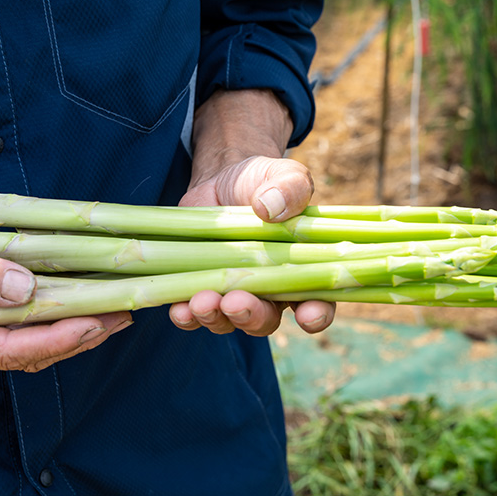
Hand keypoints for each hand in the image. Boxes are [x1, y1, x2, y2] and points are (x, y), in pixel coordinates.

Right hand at [0, 215, 131, 377]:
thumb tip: (22, 287)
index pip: (11, 350)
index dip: (58, 338)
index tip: (98, 323)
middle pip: (28, 351)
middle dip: (78, 335)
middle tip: (124, 315)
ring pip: (26, 340)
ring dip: (69, 326)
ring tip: (113, 310)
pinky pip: (16, 324)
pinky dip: (48, 312)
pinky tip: (75, 299)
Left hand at [168, 89, 335, 335]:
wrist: (223, 179)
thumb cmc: (264, 181)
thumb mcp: (284, 175)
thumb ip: (290, 188)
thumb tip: (269, 208)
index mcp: (303, 271)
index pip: (318, 303)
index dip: (316, 315)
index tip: (307, 314)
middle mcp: (270, 291)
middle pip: (265, 320)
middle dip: (251, 317)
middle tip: (235, 302)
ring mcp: (233, 293)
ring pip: (228, 321)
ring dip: (214, 318)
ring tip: (201, 301)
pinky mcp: (200, 287)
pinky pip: (194, 314)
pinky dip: (187, 317)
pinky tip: (178, 308)